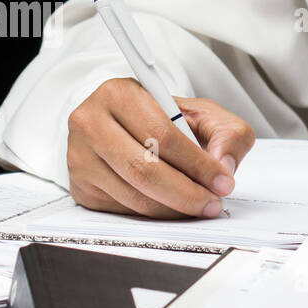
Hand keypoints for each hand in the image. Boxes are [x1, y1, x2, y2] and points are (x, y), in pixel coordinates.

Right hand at [67, 78, 255, 218]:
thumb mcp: (203, 114)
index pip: (162, 136)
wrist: (126, 125)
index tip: (223, 182)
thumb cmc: (164, 118)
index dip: (197, 164)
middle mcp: (90, 123)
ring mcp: (80, 156)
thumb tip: (224, 166)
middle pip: (143, 170)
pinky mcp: (80, 186)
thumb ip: (228, 133)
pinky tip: (172, 205)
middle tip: (212, 203)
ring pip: (134, 195)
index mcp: (119, 94)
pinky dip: (155, 214)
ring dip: (174, 208)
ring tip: (199, 205)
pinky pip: (123, 210)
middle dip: (187, 193)